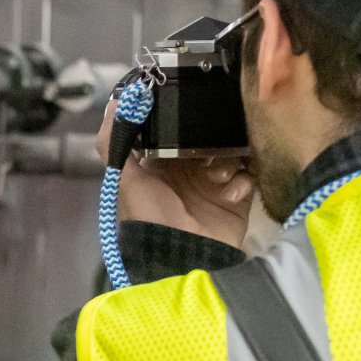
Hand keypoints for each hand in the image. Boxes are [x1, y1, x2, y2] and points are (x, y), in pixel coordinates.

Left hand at [94, 105, 254, 248]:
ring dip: (227, 161)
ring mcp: (214, 182)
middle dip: (211, 141)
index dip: (183, 123)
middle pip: (209, 138)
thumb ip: (112, 143)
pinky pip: (248, 175)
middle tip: (207, 156)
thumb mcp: (125, 180)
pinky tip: (230, 194)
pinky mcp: (237, 196)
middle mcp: (188, 169)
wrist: (183, 258)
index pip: (177, 130)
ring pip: (230, 153)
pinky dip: (241, 181)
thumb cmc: (150, 217)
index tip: (189, 120)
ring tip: (218, 179)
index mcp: (160, 162)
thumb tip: (113, 102)